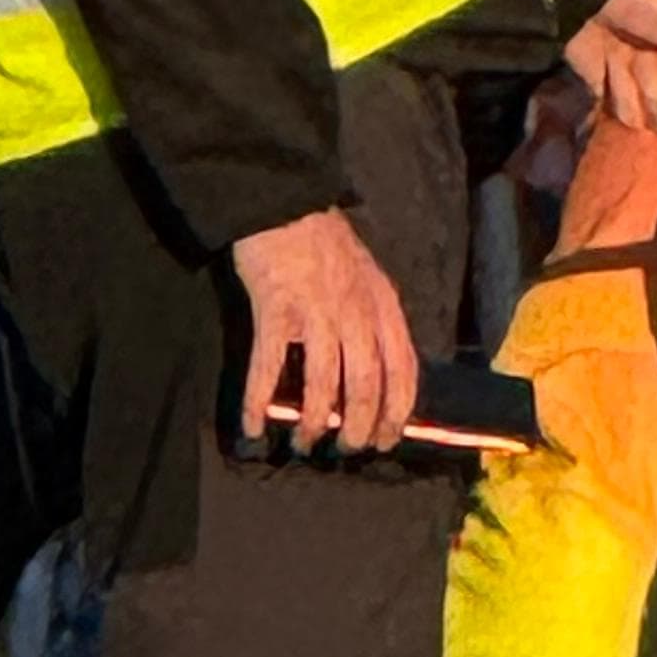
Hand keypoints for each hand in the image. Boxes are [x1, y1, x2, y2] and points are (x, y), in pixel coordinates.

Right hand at [229, 207, 416, 451]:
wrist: (286, 205)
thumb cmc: (327, 245)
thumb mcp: (368, 278)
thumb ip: (376, 320)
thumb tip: (381, 377)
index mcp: (383, 305)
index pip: (403, 369)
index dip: (396, 412)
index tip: (386, 440)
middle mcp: (356, 312)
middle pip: (365, 387)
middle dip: (357, 428)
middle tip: (345, 450)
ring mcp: (315, 314)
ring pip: (322, 387)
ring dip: (313, 424)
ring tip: (304, 444)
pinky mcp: (275, 314)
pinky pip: (268, 371)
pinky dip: (259, 405)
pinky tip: (253, 426)